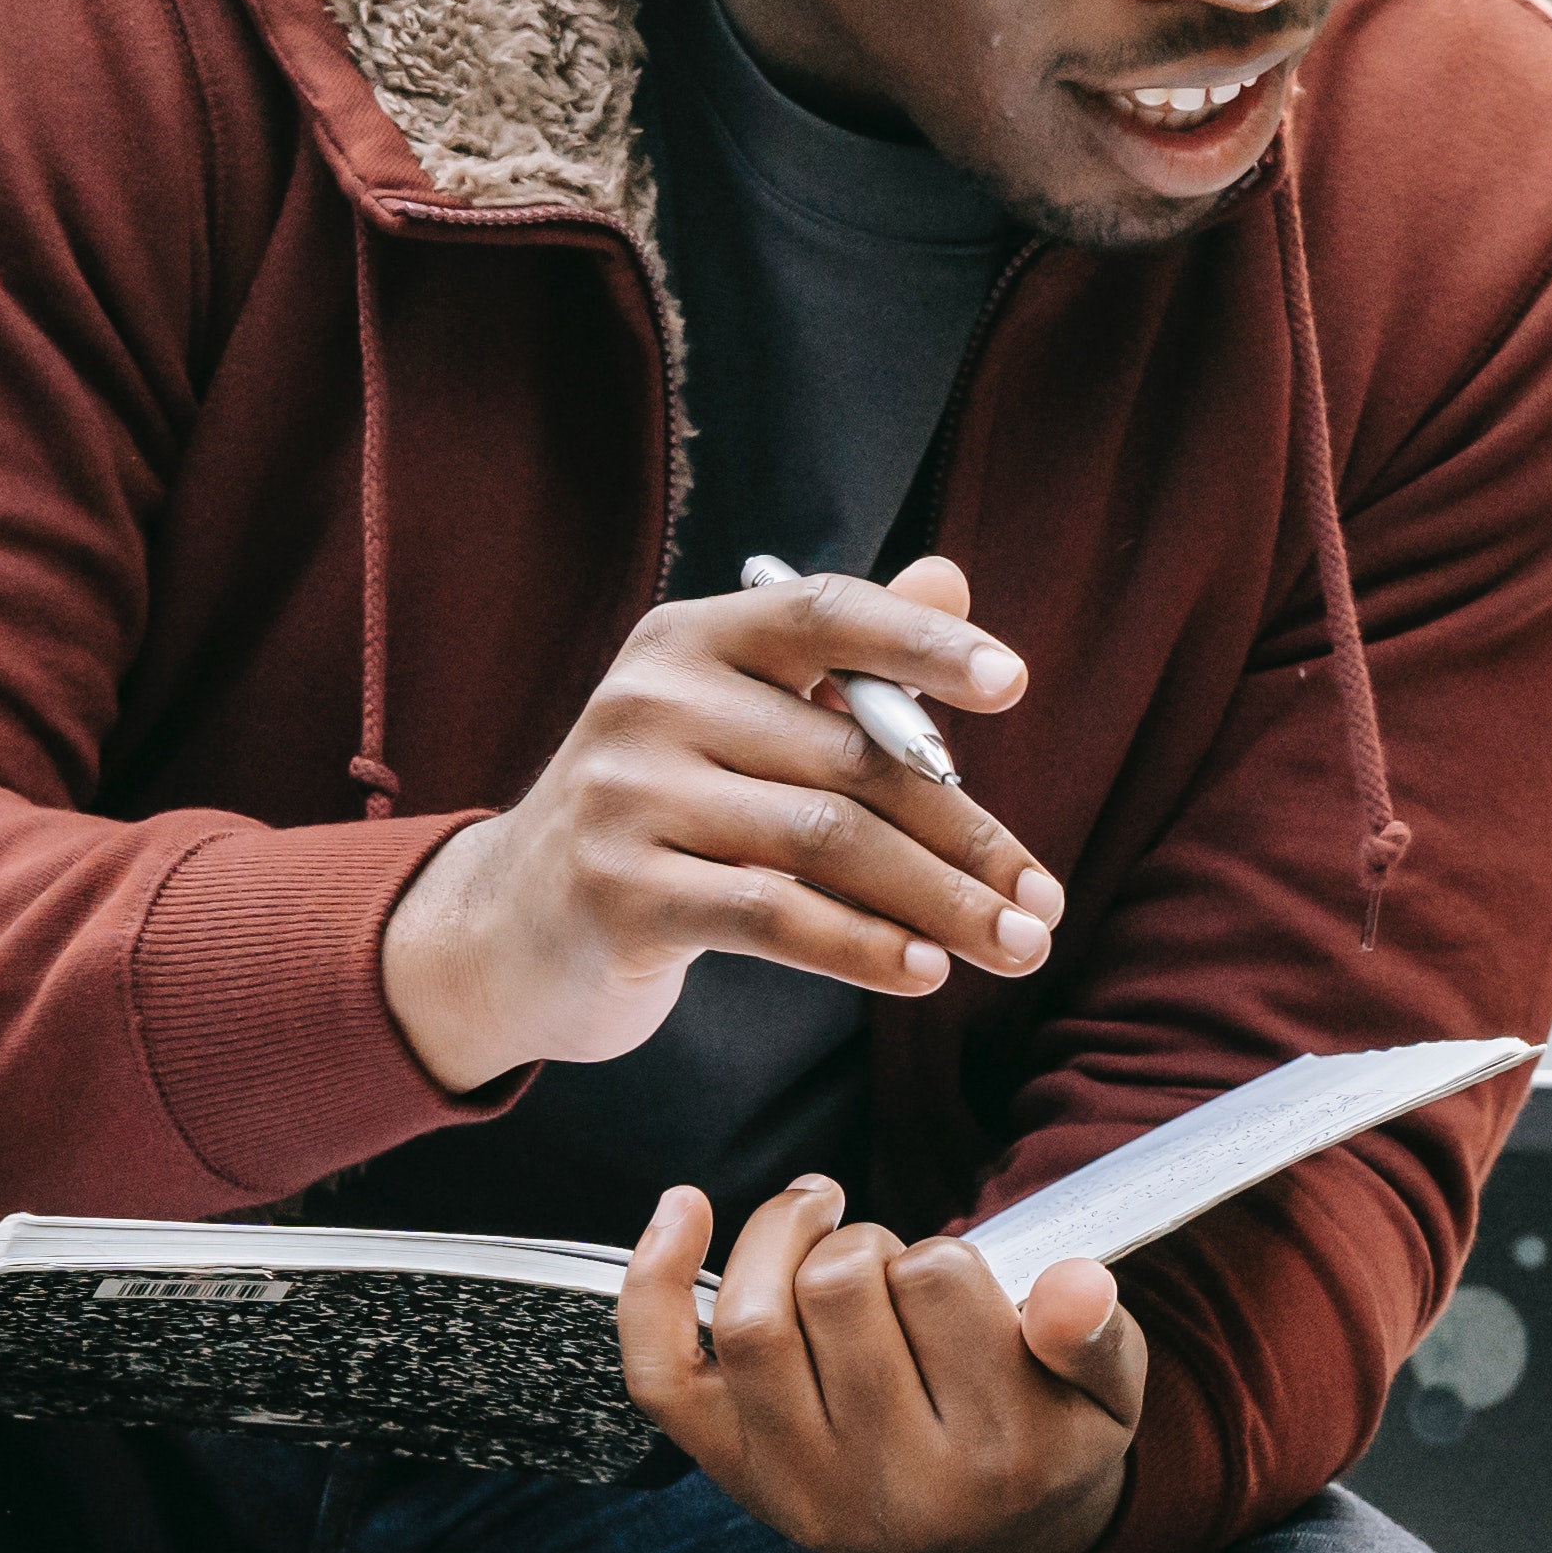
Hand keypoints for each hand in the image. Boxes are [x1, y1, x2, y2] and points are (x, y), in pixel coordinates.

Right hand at [381, 553, 1060, 1090]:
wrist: (507, 925)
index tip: (1015, 685)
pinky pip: (775, 914)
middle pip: (855, 758)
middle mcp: (651, 700)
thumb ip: (844, 663)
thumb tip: (953, 579)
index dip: (924, 643)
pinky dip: (863, 946)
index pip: (825, 611)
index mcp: (693, 638)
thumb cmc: (663, 816)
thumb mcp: (740, 725)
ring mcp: (626, 794)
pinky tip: (925, 973)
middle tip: (1044, 902)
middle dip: (968, 838)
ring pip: (828, 841)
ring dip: (940, 904)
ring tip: (1015, 948)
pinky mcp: (617, 891)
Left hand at [618, 1174, 1143, 1552]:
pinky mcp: (733, 1475)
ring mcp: (799, 1489)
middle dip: (864, 1244)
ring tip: (820, 1230)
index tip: (959, 1287)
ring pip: (754, 1320)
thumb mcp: (1108, 1394)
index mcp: (999, 1459)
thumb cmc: (1044, 1437)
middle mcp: (891, 1488)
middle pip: (839, 1285)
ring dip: (783, 1239)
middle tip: (893, 1271)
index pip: (940, 1279)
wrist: (986, 1546)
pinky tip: (683, 1209)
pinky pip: (661, 1373)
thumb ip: (1098, 1334)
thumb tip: (1075, 1282)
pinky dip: (655, 1282)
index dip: (944, 1252)